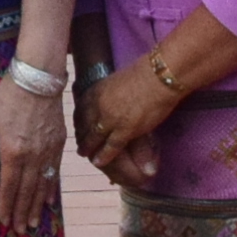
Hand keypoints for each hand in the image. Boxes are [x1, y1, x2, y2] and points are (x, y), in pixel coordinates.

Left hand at [0, 77, 64, 236]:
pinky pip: (54, 173)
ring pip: (42, 186)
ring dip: (37, 207)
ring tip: (33, 223)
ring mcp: (48, 151)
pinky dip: (51, 189)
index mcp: (12, 151)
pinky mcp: (58, 144)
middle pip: (26, 191)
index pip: (9, 186)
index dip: (6, 205)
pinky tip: (49, 201)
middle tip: (19, 231)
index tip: (4, 221)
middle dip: (22, 213)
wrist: (39, 78)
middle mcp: (32, 156)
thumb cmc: (9, 97)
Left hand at [80, 59, 180, 191]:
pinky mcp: (124, 130)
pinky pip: (111, 146)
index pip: (81, 109)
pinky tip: (98, 162)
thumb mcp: (117, 79)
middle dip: (81, 136)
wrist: (158, 77)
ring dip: (88, 147)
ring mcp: (110, 119)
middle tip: (79, 144)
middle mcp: (98, 105)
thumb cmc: (144, 74)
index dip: (78, 120)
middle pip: (84, 125)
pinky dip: (103, 156)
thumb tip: (110, 94)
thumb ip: (109, 90)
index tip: (77, 127)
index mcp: (97, 90)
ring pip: (94, 137)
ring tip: (84, 154)